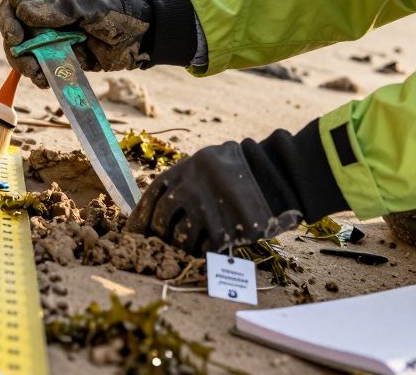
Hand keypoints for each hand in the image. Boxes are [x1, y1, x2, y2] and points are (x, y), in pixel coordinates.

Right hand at [0, 0, 153, 87]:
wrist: (143, 37)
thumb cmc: (118, 11)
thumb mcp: (91, 5)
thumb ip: (61, 9)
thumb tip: (23, 12)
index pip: (15, 4)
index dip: (8, 20)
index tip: (14, 37)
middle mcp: (47, 19)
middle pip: (16, 35)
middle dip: (17, 52)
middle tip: (28, 66)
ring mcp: (55, 41)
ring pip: (28, 56)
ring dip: (29, 68)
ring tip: (39, 76)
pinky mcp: (65, 60)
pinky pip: (45, 70)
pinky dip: (43, 77)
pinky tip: (48, 81)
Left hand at [125, 121, 347, 254]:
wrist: (280, 176)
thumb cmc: (245, 170)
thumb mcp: (213, 161)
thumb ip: (188, 178)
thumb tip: (161, 206)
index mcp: (186, 167)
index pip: (152, 194)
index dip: (140, 215)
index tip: (135, 231)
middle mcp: (191, 187)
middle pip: (162, 219)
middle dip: (160, 234)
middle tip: (163, 244)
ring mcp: (207, 209)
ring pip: (180, 238)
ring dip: (183, 247)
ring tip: (193, 247)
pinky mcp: (224, 230)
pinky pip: (204, 250)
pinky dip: (204, 254)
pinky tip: (210, 252)